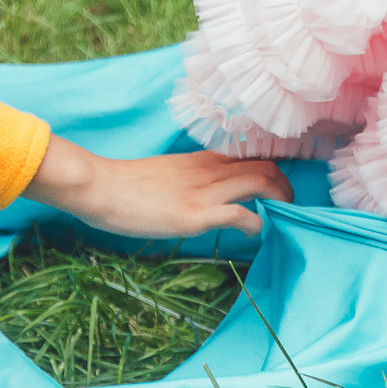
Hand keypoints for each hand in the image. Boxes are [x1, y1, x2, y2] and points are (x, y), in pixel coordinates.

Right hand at [26, 139, 293, 239]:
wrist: (98, 186)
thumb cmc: (122, 184)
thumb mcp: (164, 173)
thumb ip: (186, 178)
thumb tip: (196, 192)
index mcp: (200, 159)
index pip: (248, 154)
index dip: (270, 166)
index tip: (280, 181)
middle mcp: (207, 171)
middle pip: (264, 165)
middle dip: (284, 183)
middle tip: (288, 201)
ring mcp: (202, 192)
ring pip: (260, 182)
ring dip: (279, 198)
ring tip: (282, 214)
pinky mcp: (193, 215)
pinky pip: (238, 214)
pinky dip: (255, 223)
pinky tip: (254, 233)